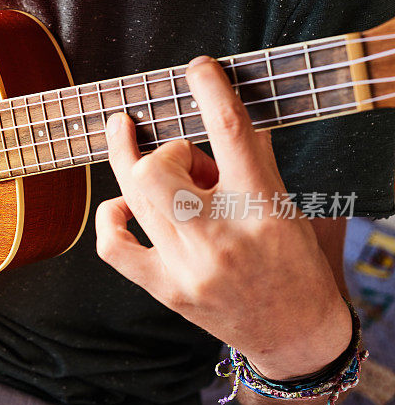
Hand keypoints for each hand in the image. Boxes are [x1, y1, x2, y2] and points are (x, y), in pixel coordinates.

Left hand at [95, 56, 351, 379]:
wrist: (294, 335)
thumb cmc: (294, 265)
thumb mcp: (286, 205)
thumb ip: (253, 158)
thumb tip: (220, 109)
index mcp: (261, 208)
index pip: (231, 133)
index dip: (210, 90)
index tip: (197, 69)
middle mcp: (221, 237)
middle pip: (157, 167)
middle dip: (165, 151)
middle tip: (183, 157)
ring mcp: (187, 268)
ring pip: (133, 197)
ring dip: (141, 172)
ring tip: (165, 175)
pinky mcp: (165, 290)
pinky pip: (113, 246)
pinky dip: (111, 217)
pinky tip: (122, 207)